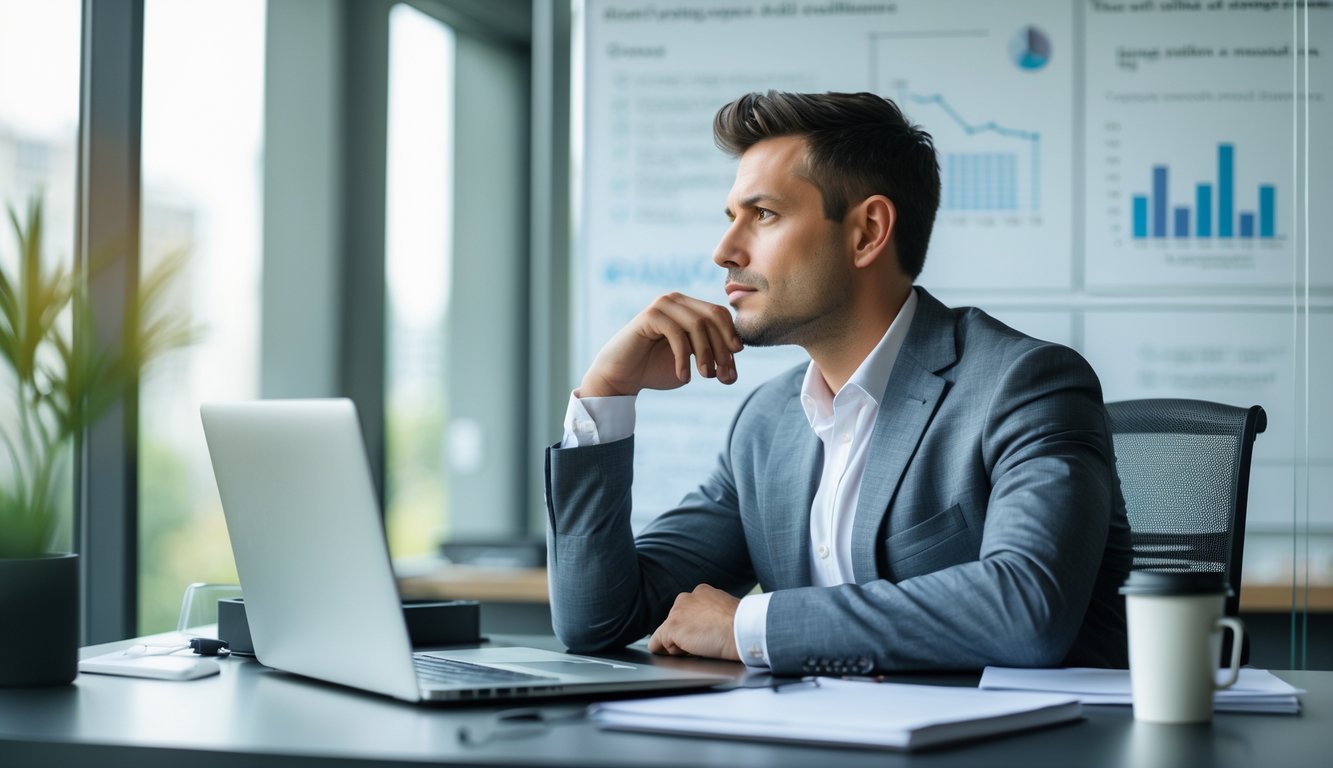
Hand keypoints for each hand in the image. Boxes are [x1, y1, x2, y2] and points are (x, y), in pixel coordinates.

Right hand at [579, 293, 742, 397]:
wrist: (621, 377)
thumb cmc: (656, 369)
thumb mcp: (692, 363)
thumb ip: (713, 360)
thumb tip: (735, 366)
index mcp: (689, 307)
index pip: (721, 316)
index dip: (731, 340)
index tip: (732, 369)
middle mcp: (677, 300)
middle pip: (713, 317)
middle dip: (722, 348)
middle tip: (724, 376)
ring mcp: (663, 304)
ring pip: (698, 324)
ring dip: (706, 353)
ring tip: (706, 376)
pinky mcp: (650, 315)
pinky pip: (677, 333)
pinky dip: (684, 358)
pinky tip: (684, 377)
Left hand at [647, 584, 740, 661]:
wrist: (742, 629)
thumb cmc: (741, 624)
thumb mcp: (726, 611)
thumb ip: (712, 613)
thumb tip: (707, 627)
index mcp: (701, 592)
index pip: (688, 611)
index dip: (693, 626)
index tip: (702, 635)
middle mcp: (686, 598)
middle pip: (676, 620)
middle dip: (684, 633)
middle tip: (701, 643)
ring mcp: (677, 612)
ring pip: (668, 632)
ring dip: (678, 643)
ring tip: (697, 649)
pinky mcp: (672, 627)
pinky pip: (658, 642)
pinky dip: (662, 650)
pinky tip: (673, 655)